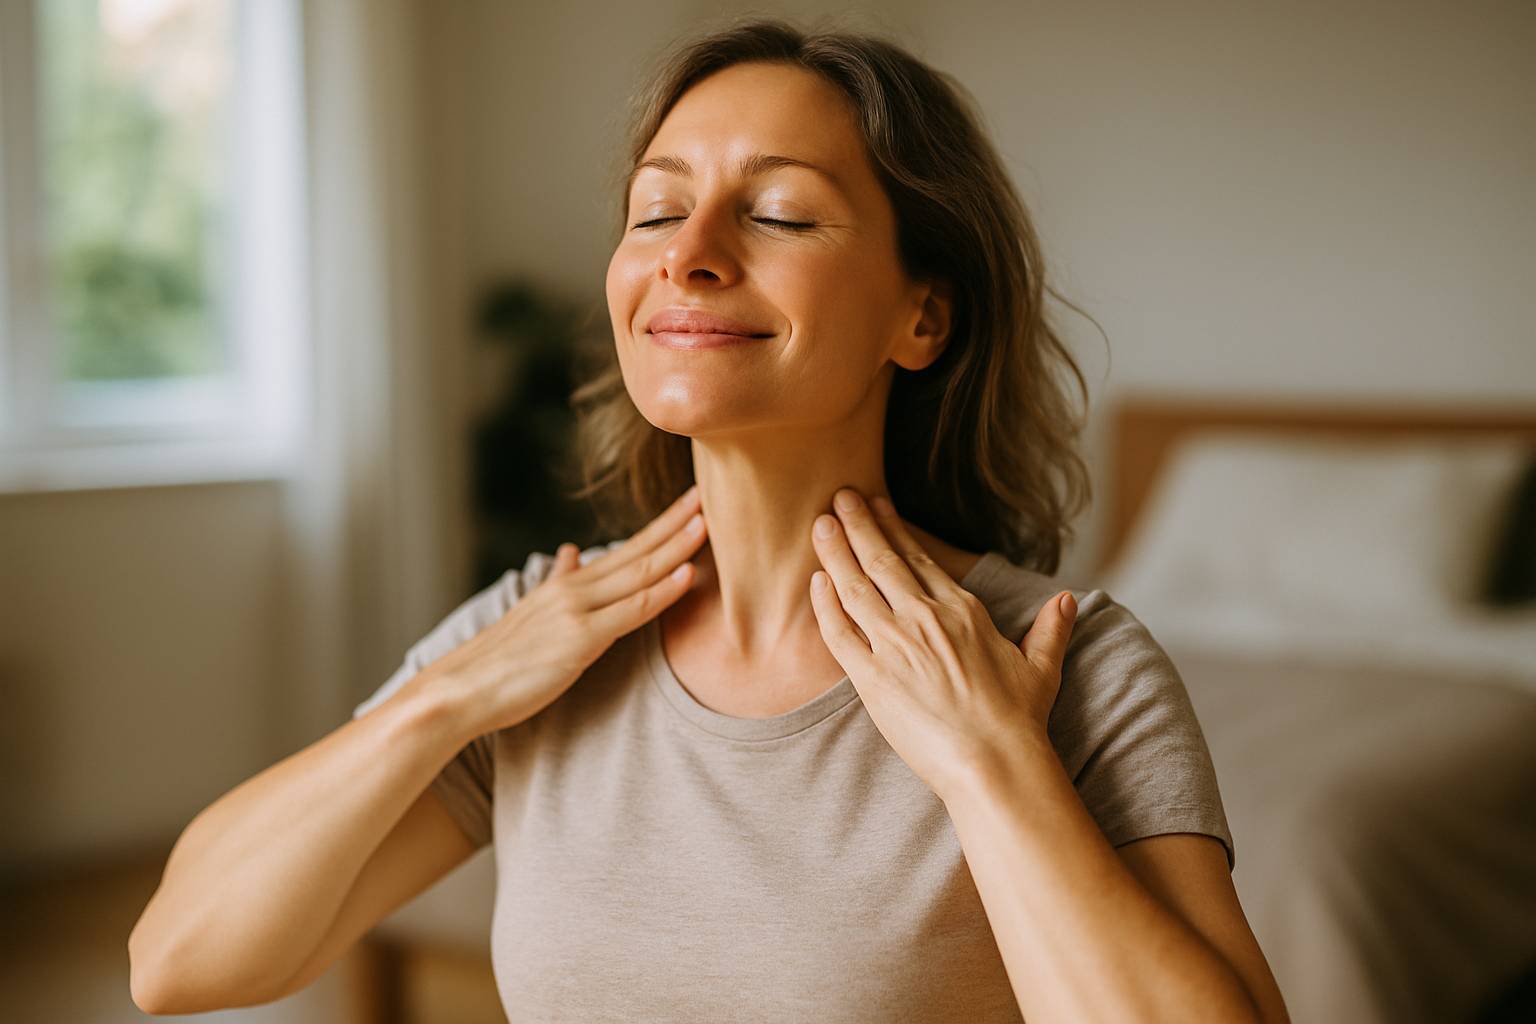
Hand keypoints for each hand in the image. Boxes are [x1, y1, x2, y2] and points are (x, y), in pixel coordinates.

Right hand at [433, 484, 707, 732]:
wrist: (459, 688)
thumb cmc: (498, 660)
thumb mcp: (532, 611)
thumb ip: (558, 580)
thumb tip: (573, 551)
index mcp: (568, 584)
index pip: (626, 549)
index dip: (661, 526)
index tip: (689, 504)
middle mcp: (574, 589)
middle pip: (637, 551)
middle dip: (676, 522)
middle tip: (709, 493)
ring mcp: (577, 611)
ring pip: (639, 574)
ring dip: (676, 547)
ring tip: (707, 522)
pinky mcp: (580, 639)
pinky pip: (631, 611)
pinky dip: (662, 591)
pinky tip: (686, 574)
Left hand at [808, 486, 1077, 802]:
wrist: (993, 763)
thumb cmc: (1018, 721)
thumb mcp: (1042, 667)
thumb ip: (1051, 628)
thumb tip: (1068, 599)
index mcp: (962, 610)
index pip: (920, 559)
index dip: (895, 529)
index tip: (876, 506)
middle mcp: (926, 619)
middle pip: (882, 560)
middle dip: (858, 524)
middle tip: (838, 497)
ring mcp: (896, 645)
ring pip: (856, 587)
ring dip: (835, 552)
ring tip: (819, 525)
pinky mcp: (873, 677)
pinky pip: (839, 632)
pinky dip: (825, 604)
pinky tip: (815, 582)